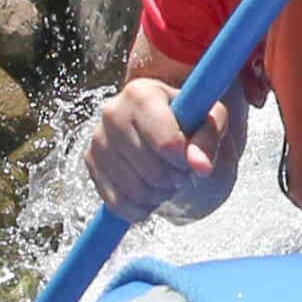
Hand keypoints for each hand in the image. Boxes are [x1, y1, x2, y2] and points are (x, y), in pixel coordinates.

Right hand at [81, 77, 243, 221]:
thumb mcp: (211, 120)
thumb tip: (200, 166)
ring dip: (161, 195)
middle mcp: (112, 112)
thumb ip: (209, 140)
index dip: (185, 160)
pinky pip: (118, 203)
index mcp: (142, 94)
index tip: (191, 156)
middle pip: (153, 171)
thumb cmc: (190, 121)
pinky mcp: (90, 163)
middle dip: (176, 179)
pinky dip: (141, 207)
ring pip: (136, 191)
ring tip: (168, 179)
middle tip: (182, 170)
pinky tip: (151, 193)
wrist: (163, 129)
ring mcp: (97, 139)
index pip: (167, 144)